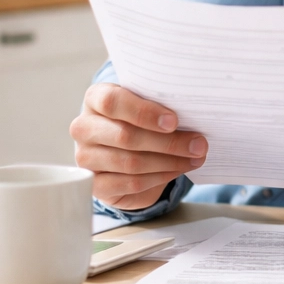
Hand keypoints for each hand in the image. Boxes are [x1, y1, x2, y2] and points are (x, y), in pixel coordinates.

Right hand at [71, 83, 206, 210]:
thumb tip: (196, 115)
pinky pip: (130, 183)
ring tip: (195, 158)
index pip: (112, 102)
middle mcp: (84, 128)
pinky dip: (159, 177)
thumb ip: (162, 105)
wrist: (125, 149)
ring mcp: (85, 158)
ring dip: (169, 162)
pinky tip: (177, 170)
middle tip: (199, 144)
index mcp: (95, 99)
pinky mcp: (95, 184)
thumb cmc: (140, 120)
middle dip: (168, 142)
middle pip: (125, 136)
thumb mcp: (148, 105)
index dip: (144, 112)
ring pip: (130, 163)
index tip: (174, 121)